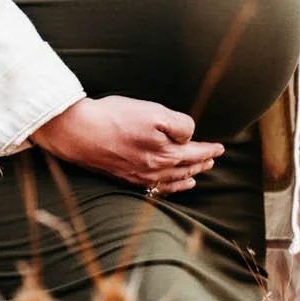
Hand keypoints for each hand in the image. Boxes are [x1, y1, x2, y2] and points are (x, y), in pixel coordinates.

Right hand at [29, 96, 224, 193]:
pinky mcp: (125, 177)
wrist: (80, 132)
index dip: (209, 149)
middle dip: (201, 163)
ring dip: (188, 175)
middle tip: (213, 158)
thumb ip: (178, 125)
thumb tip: (189, 136)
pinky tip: (171, 185)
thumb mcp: (154, 112)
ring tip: (198, 174)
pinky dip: (170, 187)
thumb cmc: (116, 118)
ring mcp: (140, 176)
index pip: (196, 152)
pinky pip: (156, 187)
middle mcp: (156, 170)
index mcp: (166, 153)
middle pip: (186, 167)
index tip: (220, 148)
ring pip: (172, 179)